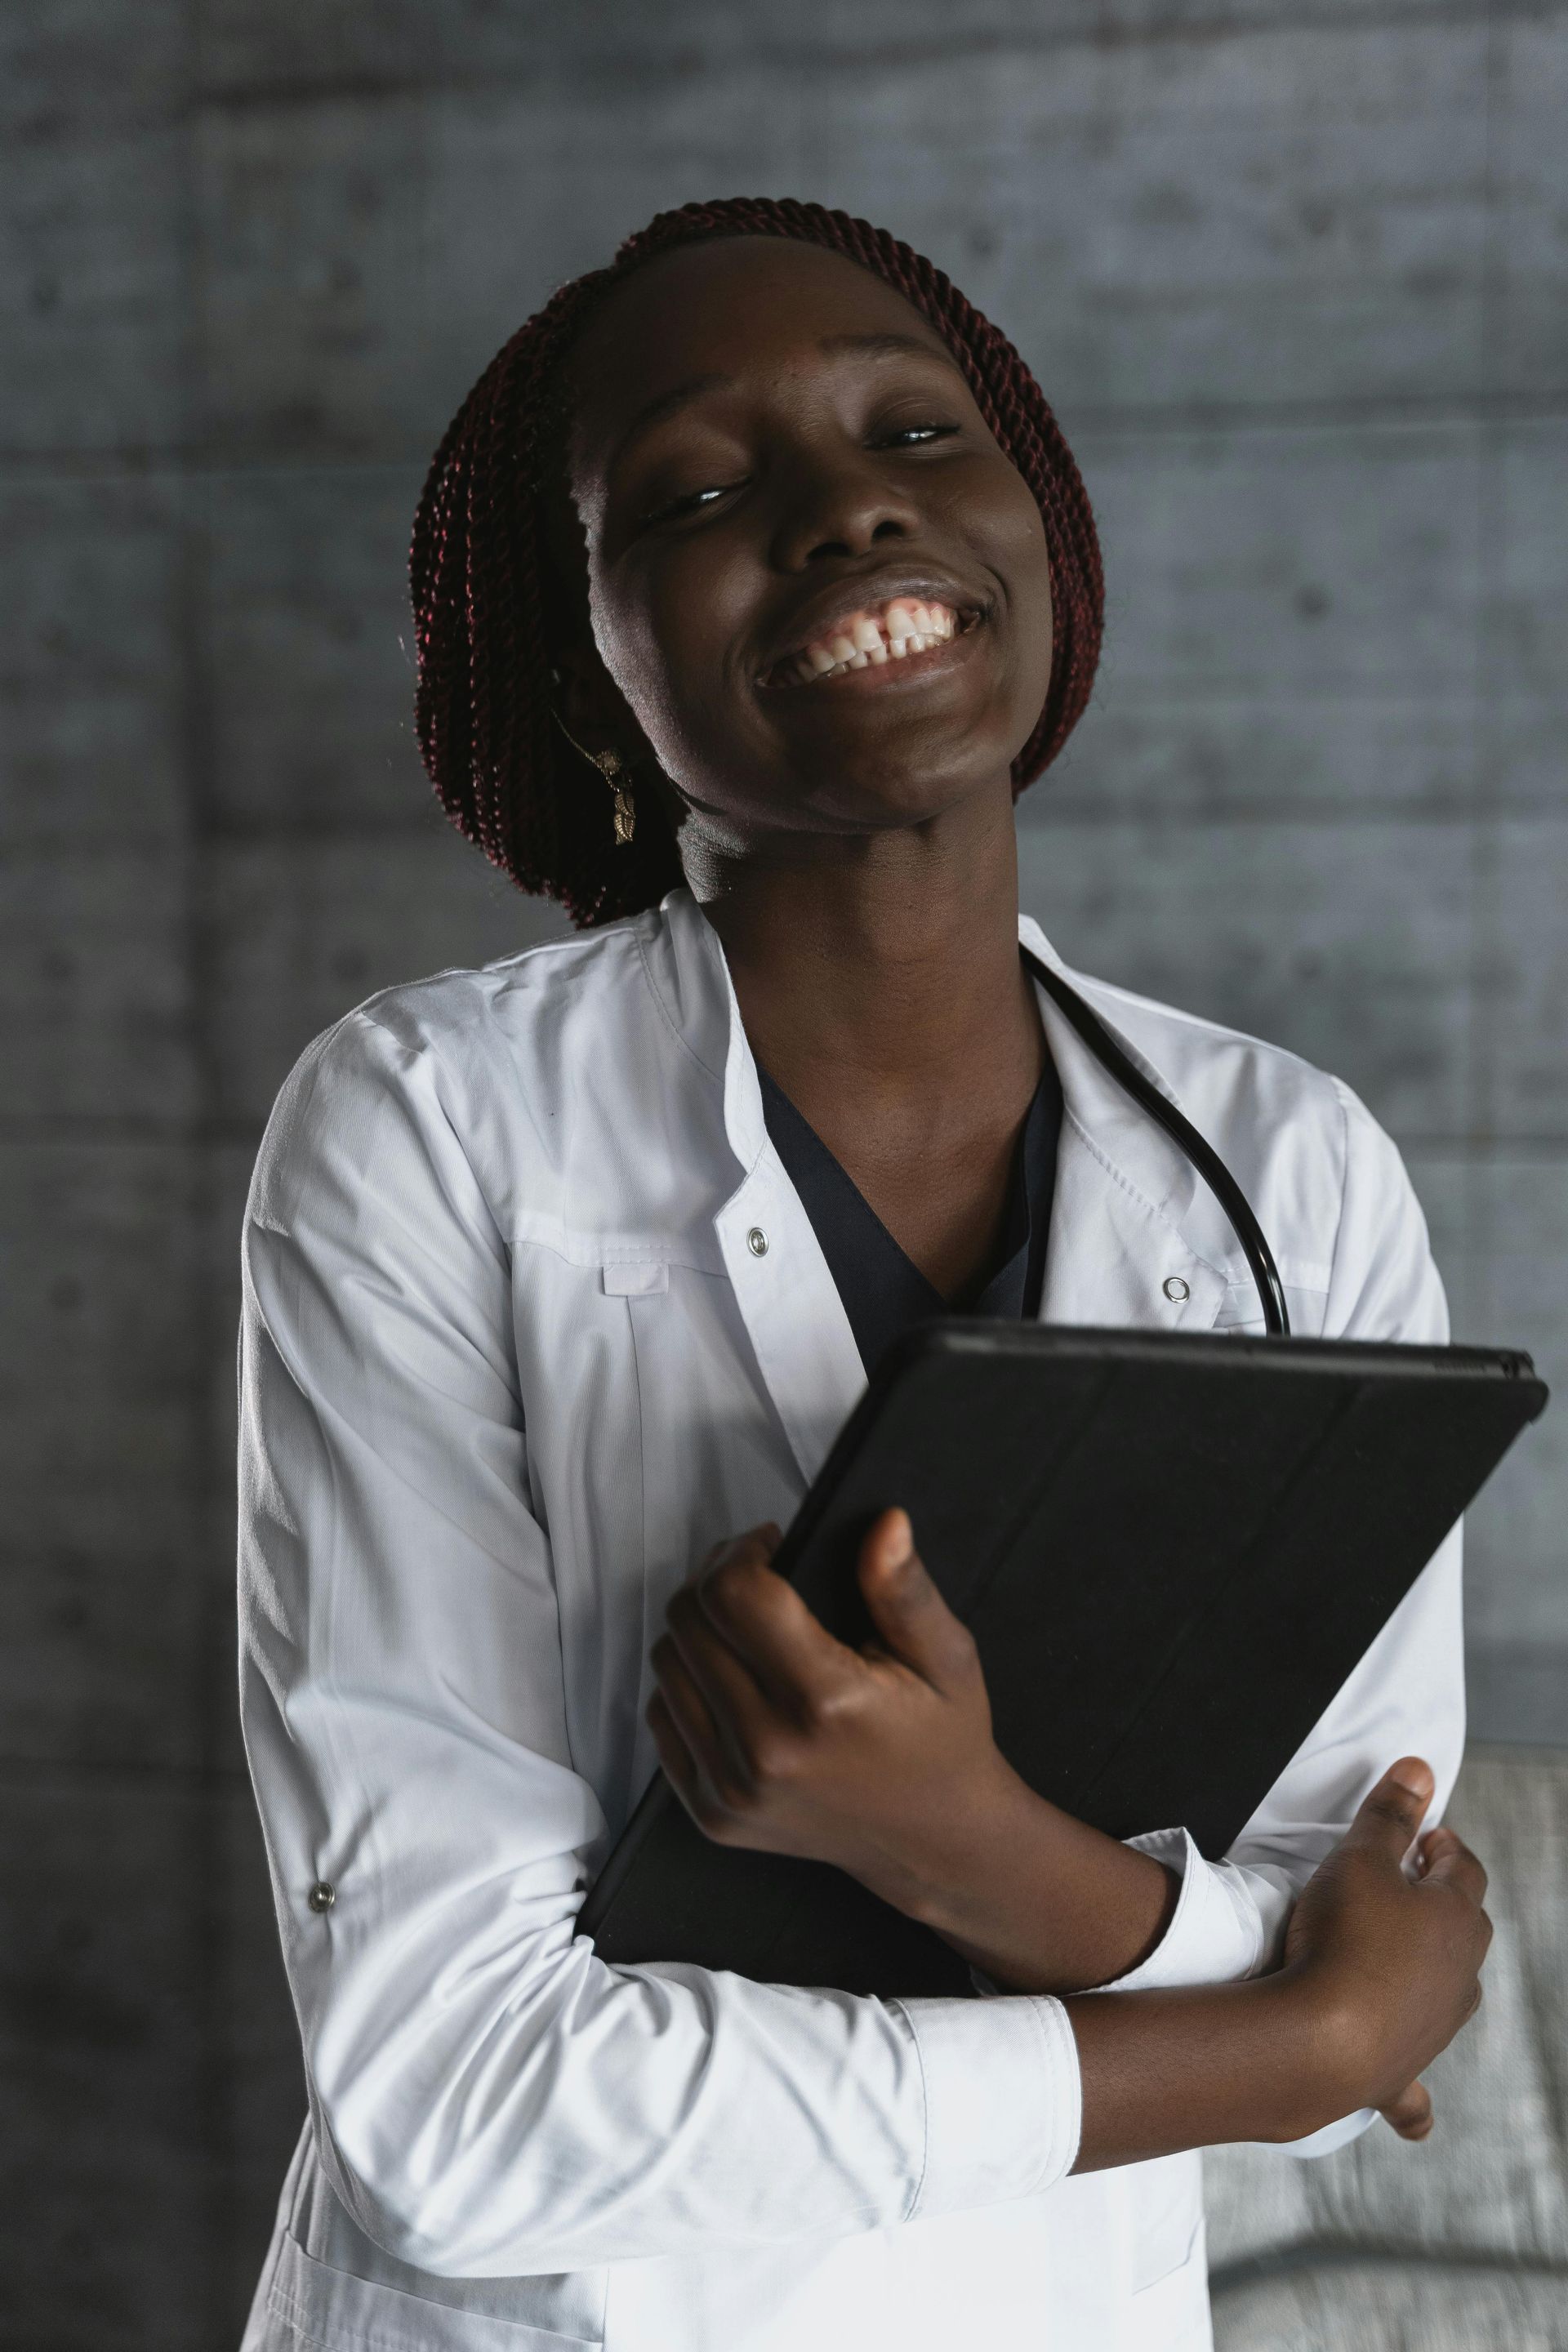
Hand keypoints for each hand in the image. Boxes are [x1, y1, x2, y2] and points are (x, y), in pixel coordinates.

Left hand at [646, 1510, 1173, 1985]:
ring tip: (749, 1632)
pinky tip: (735, 1682)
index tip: (770, 1547)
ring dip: (699, 1633)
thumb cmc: (941, 1741)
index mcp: (826, 1702)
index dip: (742, 1552)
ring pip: (666, 1664)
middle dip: (717, 1581)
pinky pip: (661, 1718)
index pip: (733, 1595)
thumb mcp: (946, 1657)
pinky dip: (688, 1687)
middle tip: (759, 1578)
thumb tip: (885, 1524)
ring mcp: (733, 1789)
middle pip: (689, 1621)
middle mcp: (768, 1750)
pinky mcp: (712, 1814)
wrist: (933, 1843)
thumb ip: (905, 1589)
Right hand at [1280, 1757, 1490, 2137]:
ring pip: (1447, 1998)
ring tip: (1392, 1959)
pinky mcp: (1400, 2074)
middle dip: (1437, 1903)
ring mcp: (1434, 2030)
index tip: (1420, 1835)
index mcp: (1457, 1920)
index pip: (1462, 1869)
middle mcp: (1458, 1979)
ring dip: (1427, 1976)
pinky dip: (1414, 2097)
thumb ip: (1389, 1814)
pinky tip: (1417, 2116)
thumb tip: (1420, 1770)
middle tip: (1402, 1883)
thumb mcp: (1360, 1857)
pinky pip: (1414, 2088)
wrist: (1321, 2040)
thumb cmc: (1345, 1940)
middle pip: (1462, 1930)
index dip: (1440, 1845)